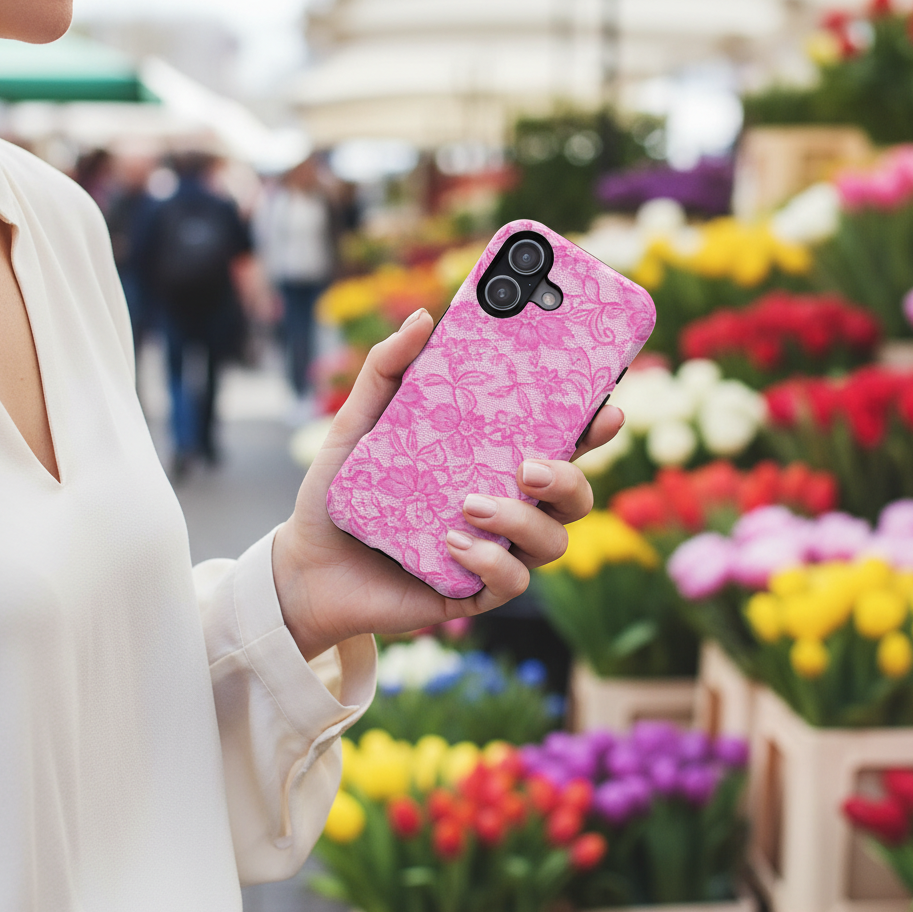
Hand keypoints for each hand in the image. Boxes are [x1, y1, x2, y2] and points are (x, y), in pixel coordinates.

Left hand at [272, 308, 624, 660]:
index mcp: (492, 462)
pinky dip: (490, 561)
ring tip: (471, 505)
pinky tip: (452, 544)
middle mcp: (505, 506)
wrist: (305, 564)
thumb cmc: (343, 491)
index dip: (592, 428)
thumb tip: (422, 319)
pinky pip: (509, 582)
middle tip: (528, 465)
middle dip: (568, 479)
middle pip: (573, 495)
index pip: (557, 443)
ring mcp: (494, 551)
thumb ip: (387, 371)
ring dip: (522, 522)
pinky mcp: (472, 592)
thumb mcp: (359, 424)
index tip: (607, 409)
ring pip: (551, 541)